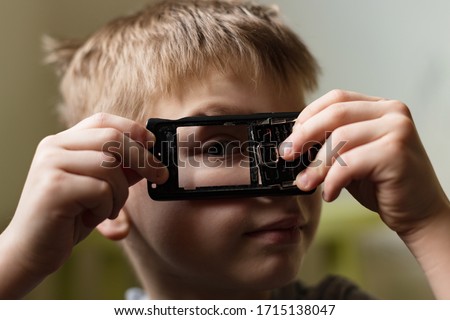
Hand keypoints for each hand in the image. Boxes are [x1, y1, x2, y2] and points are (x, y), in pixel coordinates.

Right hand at [0, 113, 167, 297]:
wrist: (31, 251)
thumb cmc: (68, 218)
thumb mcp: (100, 188)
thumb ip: (121, 170)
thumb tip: (152, 156)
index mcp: (63, 142)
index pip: (103, 121)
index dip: (133, 129)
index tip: (153, 144)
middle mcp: (53, 147)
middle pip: (112, 138)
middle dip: (143, 159)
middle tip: (160, 176)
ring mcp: (51, 165)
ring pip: (109, 166)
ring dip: (120, 194)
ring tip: (108, 210)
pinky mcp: (54, 187)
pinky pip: (101, 190)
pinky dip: (106, 208)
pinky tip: (90, 218)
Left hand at [281, 90, 447, 234]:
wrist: (419, 213)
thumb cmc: (382, 185)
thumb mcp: (352, 157)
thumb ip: (331, 143)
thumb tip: (292, 144)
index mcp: (380, 107)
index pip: (336, 99)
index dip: (308, 116)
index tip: (290, 138)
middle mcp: (392, 112)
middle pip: (335, 113)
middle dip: (304, 136)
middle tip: (286, 155)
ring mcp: (397, 129)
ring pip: (339, 139)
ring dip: (316, 165)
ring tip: (306, 183)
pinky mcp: (396, 152)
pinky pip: (349, 163)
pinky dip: (332, 181)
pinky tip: (330, 194)